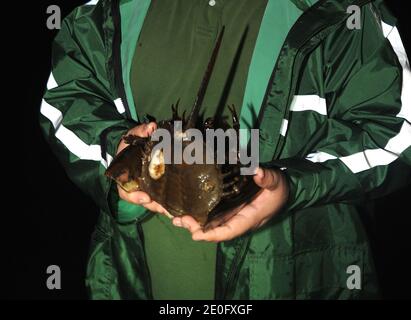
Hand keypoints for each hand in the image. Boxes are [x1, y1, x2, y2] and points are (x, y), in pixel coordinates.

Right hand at [116, 122, 170, 216]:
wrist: (137, 147)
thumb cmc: (131, 144)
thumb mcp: (132, 135)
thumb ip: (140, 131)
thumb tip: (152, 127)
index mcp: (126, 178)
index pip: (126, 193)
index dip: (135, 197)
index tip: (146, 198)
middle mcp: (138, 187)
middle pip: (145, 202)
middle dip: (156, 206)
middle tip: (166, 209)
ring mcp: (150, 189)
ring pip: (156, 203)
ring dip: (167, 208)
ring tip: (179, 211)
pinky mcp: (162, 187)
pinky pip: (166, 198)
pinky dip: (174, 204)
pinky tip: (185, 207)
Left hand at [172, 167, 288, 241]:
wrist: (281, 187)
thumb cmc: (278, 188)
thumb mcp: (275, 182)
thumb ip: (267, 178)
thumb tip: (257, 171)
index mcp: (248, 218)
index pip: (229, 231)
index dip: (212, 234)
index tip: (196, 235)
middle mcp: (236, 219)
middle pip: (213, 229)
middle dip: (196, 228)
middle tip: (179, 220)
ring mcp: (230, 213)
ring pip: (209, 222)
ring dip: (192, 222)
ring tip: (174, 217)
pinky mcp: (226, 205)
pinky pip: (210, 212)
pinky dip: (196, 212)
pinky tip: (182, 209)